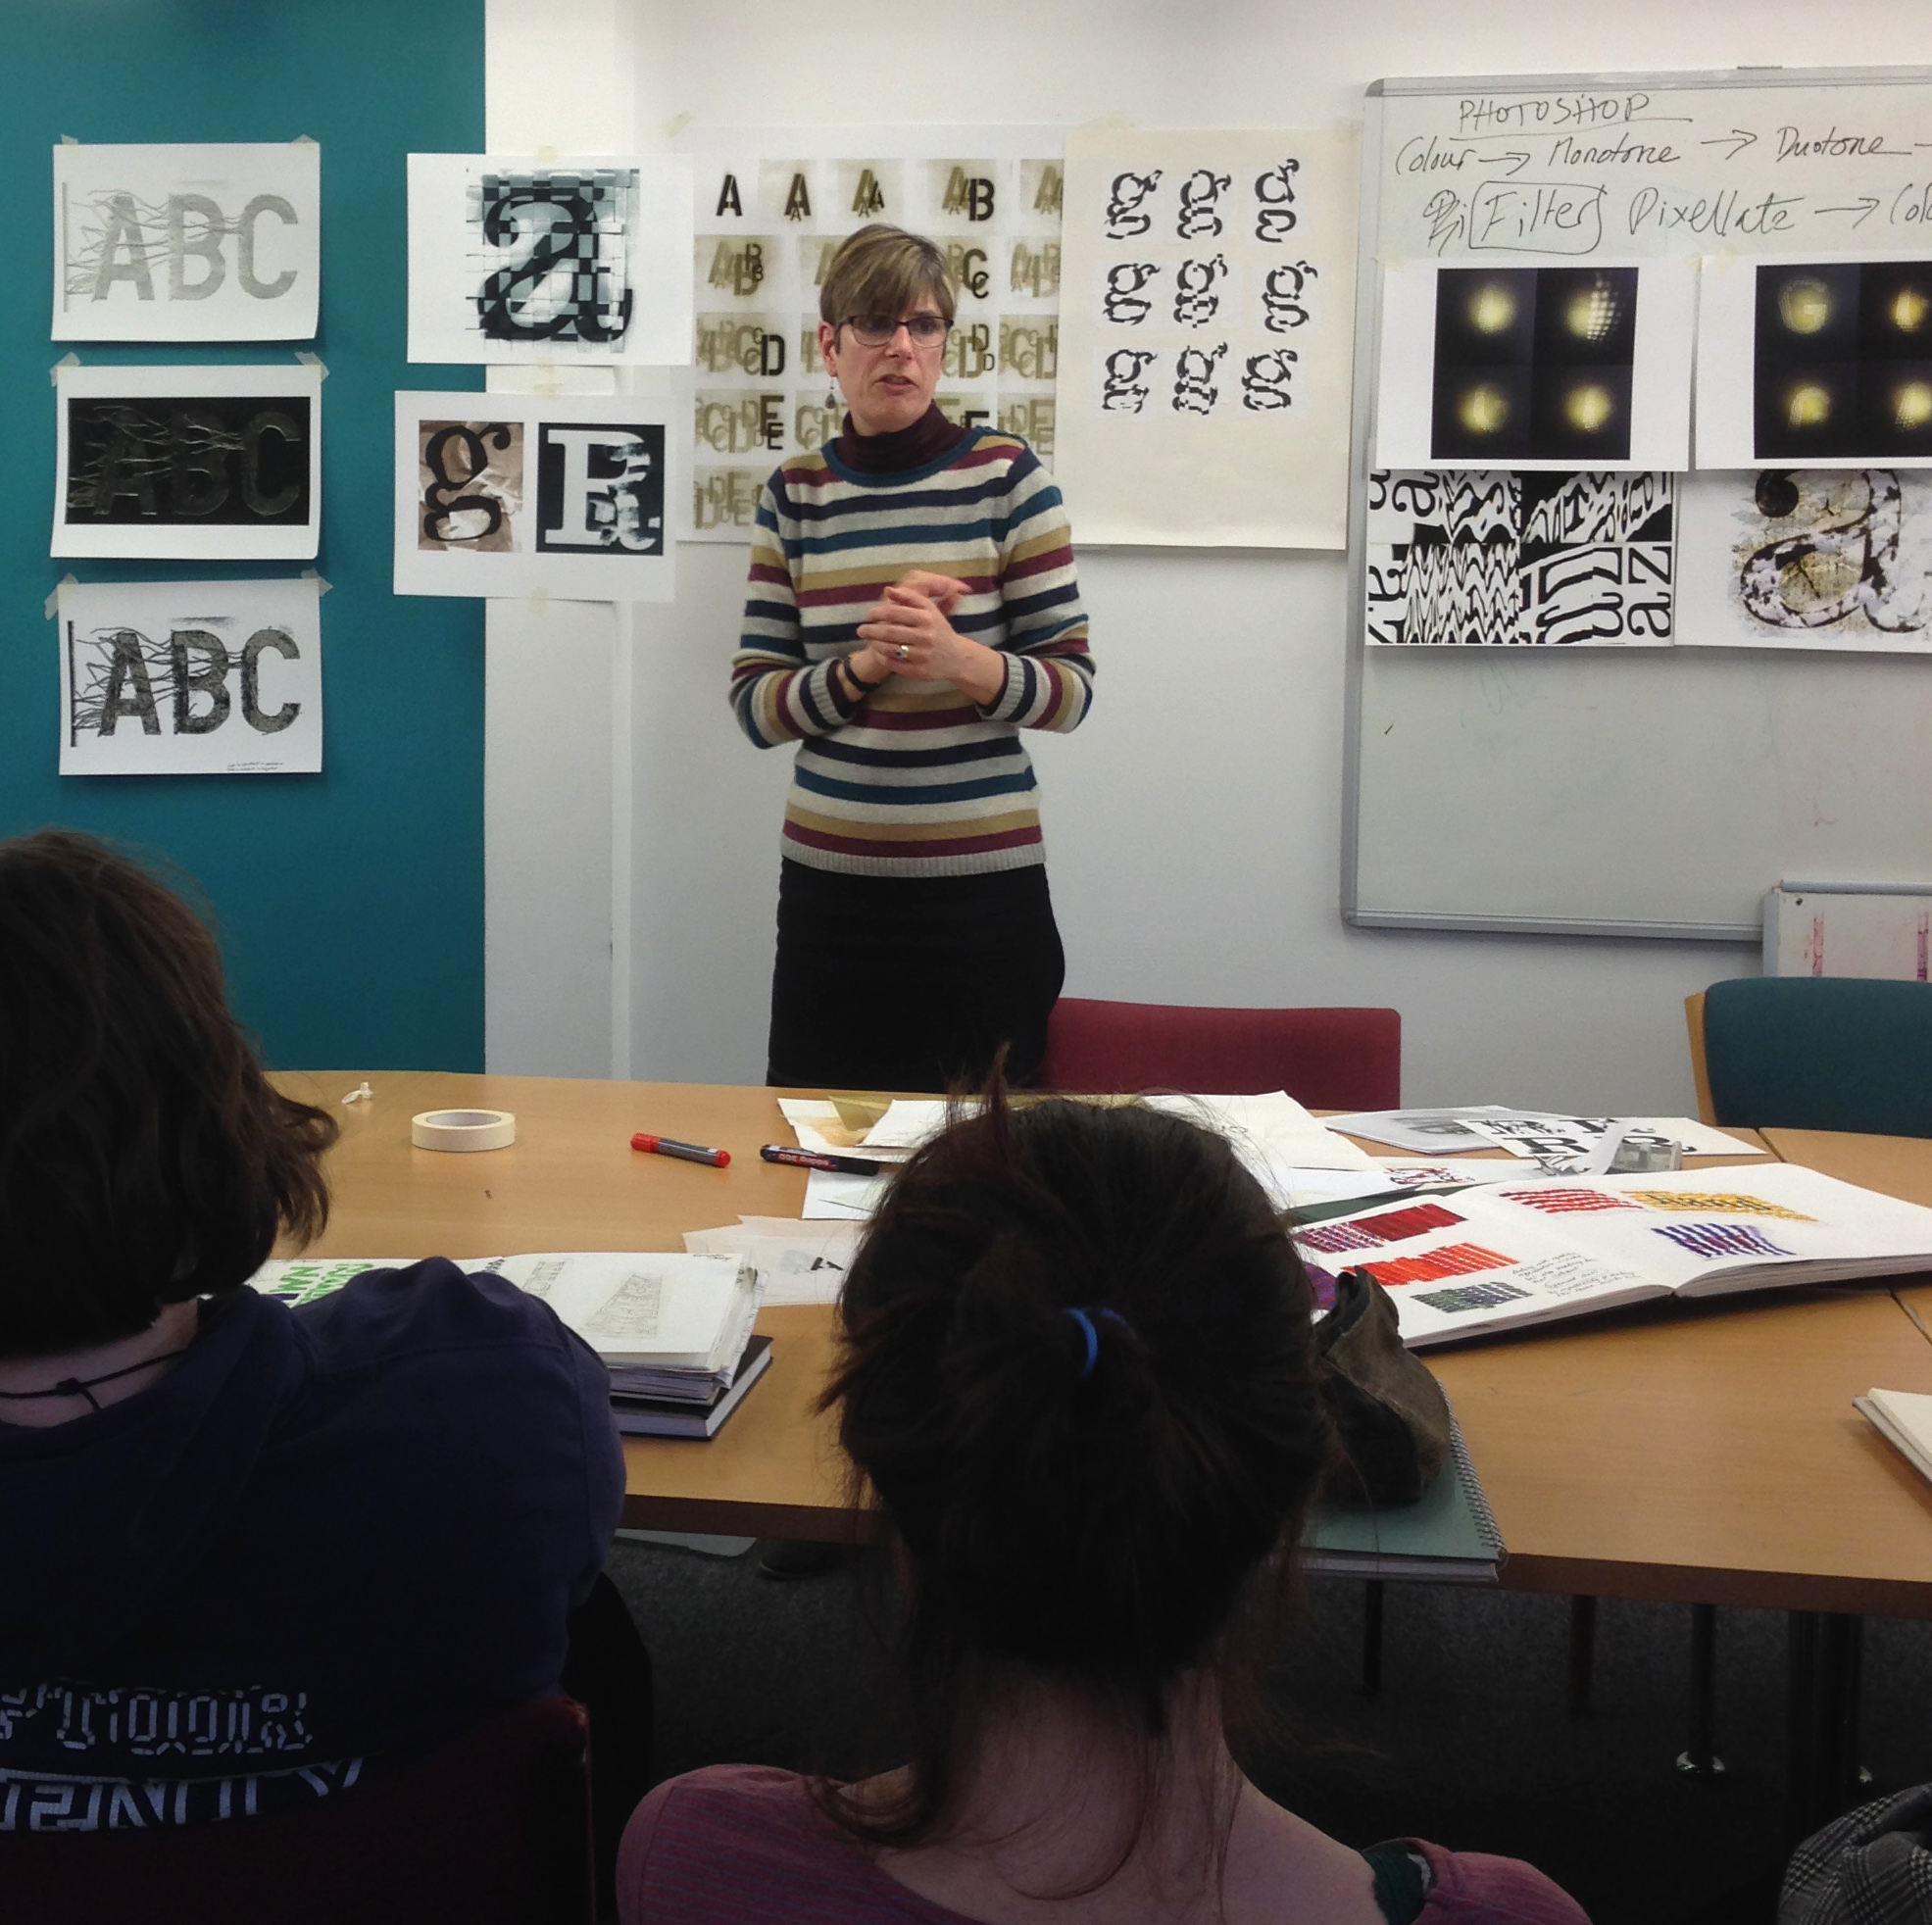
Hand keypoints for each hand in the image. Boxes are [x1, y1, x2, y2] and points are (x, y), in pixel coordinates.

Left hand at [856, 573, 1004, 703]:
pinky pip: (894, 664)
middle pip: (889, 632)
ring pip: (889, 649)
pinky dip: (883, 657)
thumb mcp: (929, 610)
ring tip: (868, 640)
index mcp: (927, 618)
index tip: (869, 615)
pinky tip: (878, 652)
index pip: (894, 613)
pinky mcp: (919, 671)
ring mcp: (923, 655)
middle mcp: (926, 637)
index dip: (877, 613)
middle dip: (870, 630)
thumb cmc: (939, 630)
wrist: (957, 658)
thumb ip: (909, 598)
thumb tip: (887, 590)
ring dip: (874, 644)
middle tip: (860, 630)